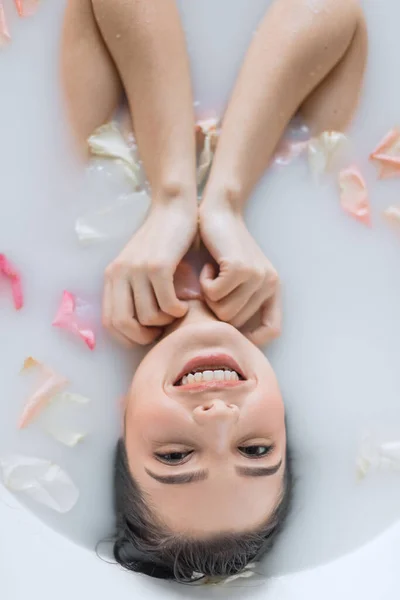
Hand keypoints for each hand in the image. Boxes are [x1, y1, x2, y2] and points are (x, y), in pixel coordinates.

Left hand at [103, 198, 197, 346]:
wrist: (172, 209)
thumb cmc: (161, 241)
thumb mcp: (138, 265)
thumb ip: (133, 289)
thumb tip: (140, 325)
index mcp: (112, 276)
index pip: (109, 322)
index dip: (127, 337)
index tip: (146, 335)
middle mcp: (120, 273)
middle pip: (123, 324)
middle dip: (143, 336)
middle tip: (161, 330)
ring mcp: (138, 269)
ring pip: (148, 316)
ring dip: (165, 322)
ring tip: (175, 312)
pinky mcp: (158, 265)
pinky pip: (166, 303)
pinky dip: (176, 311)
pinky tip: (184, 305)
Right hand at [199, 200, 280, 345]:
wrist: (219, 212)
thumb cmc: (221, 247)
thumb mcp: (236, 279)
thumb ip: (237, 302)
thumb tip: (224, 337)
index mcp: (272, 289)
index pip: (272, 330)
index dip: (250, 339)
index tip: (228, 331)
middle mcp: (270, 284)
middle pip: (237, 324)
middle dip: (217, 310)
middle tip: (211, 287)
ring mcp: (257, 276)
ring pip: (225, 313)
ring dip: (210, 298)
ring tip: (211, 276)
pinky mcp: (241, 268)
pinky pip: (216, 296)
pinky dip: (205, 285)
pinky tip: (207, 268)